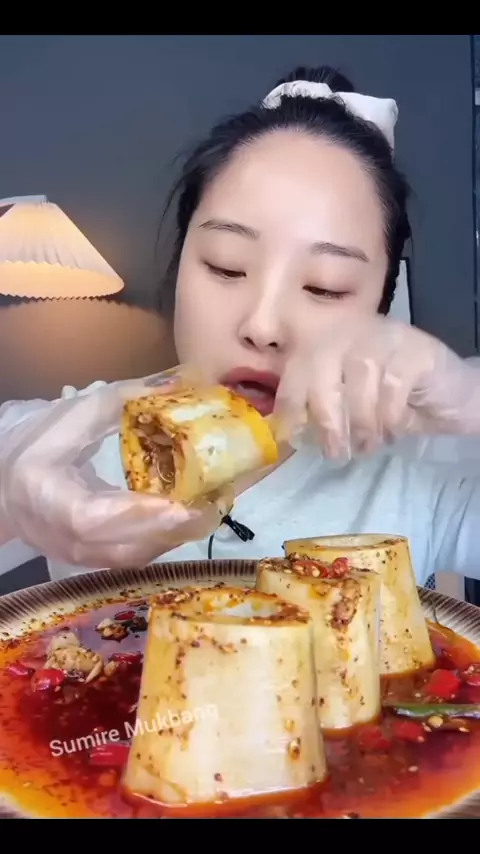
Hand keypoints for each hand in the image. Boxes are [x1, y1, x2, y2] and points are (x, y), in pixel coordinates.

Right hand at [0, 371, 227, 567]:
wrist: (6, 482)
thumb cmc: (41, 442)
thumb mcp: (77, 412)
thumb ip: (127, 398)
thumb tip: (182, 382)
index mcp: (44, 493)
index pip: (89, 517)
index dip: (135, 515)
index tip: (177, 505)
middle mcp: (57, 534)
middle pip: (118, 547)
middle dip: (170, 529)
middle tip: (213, 504)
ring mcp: (73, 554)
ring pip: (129, 558)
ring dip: (173, 537)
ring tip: (210, 509)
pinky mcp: (89, 561)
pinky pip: (131, 559)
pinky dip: (163, 541)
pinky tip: (189, 519)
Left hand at [274, 315, 479, 457]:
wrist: (451, 396)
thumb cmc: (392, 403)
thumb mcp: (348, 405)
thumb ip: (318, 407)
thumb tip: (286, 432)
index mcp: (327, 341)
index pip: (296, 370)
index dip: (291, 406)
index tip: (294, 439)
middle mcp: (351, 331)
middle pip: (322, 373)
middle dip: (326, 421)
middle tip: (337, 453)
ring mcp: (384, 336)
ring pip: (358, 382)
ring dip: (362, 424)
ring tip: (369, 445)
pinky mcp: (415, 350)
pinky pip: (391, 388)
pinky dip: (389, 418)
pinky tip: (393, 431)